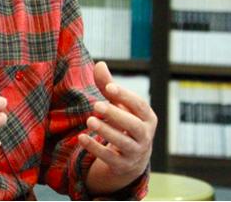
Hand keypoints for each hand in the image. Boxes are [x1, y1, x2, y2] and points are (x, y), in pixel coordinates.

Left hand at [79, 61, 156, 193]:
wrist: (132, 159)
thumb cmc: (124, 123)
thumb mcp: (119, 106)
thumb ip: (109, 87)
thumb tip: (100, 64)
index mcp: (148, 118)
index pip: (139, 105)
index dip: (125, 96)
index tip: (109, 88)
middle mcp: (145, 136)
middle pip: (134, 125)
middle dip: (116, 115)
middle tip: (96, 105)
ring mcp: (135, 152)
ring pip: (123, 142)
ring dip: (106, 131)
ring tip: (89, 120)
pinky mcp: (123, 166)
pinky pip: (110, 158)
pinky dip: (95, 148)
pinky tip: (82, 137)